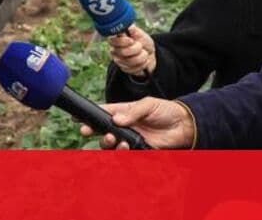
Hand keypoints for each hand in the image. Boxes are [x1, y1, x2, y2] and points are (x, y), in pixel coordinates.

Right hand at [79, 98, 195, 149]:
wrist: (183, 125)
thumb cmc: (165, 110)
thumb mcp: (148, 105)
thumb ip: (132, 112)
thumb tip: (116, 119)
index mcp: (123, 111)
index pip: (103, 113)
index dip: (89, 116)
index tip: (78, 119)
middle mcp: (124, 126)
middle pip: (102, 131)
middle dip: (93, 132)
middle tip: (89, 132)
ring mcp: (130, 138)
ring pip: (111, 145)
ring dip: (108, 143)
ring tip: (115, 140)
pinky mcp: (139, 149)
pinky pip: (126, 155)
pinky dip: (123, 153)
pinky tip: (126, 147)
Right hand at [106, 24, 156, 76]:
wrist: (150, 55)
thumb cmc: (143, 42)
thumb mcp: (140, 33)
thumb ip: (134, 30)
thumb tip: (129, 27)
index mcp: (117, 39)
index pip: (112, 40)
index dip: (123, 41)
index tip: (132, 40)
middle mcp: (115, 50)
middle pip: (122, 52)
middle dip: (136, 49)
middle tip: (141, 46)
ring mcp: (119, 60)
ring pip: (129, 61)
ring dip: (141, 57)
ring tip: (144, 53)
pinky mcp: (124, 69)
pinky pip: (133, 69)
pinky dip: (142, 64)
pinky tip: (143, 61)